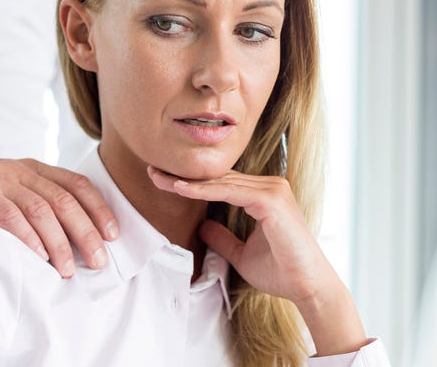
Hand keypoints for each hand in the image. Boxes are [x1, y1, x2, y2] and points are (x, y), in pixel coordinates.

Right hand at [0, 158, 118, 277]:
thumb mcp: (14, 194)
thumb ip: (40, 206)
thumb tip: (79, 242)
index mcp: (35, 169)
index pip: (77, 184)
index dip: (99, 208)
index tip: (113, 235)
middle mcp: (20, 170)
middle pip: (63, 199)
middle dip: (85, 231)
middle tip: (98, 260)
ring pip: (39, 208)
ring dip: (58, 241)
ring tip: (68, 269)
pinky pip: (8, 214)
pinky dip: (26, 236)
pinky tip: (38, 256)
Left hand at [148, 166, 366, 355]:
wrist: (308, 288)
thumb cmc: (281, 272)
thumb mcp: (240, 254)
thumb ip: (222, 238)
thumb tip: (202, 226)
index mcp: (263, 195)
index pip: (220, 183)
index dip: (191, 182)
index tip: (163, 181)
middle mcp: (269, 186)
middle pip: (217, 177)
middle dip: (183, 176)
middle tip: (153, 173)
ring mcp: (272, 190)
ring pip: (220, 181)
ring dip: (187, 181)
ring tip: (159, 179)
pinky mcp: (271, 200)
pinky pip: (229, 190)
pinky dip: (203, 190)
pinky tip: (180, 189)